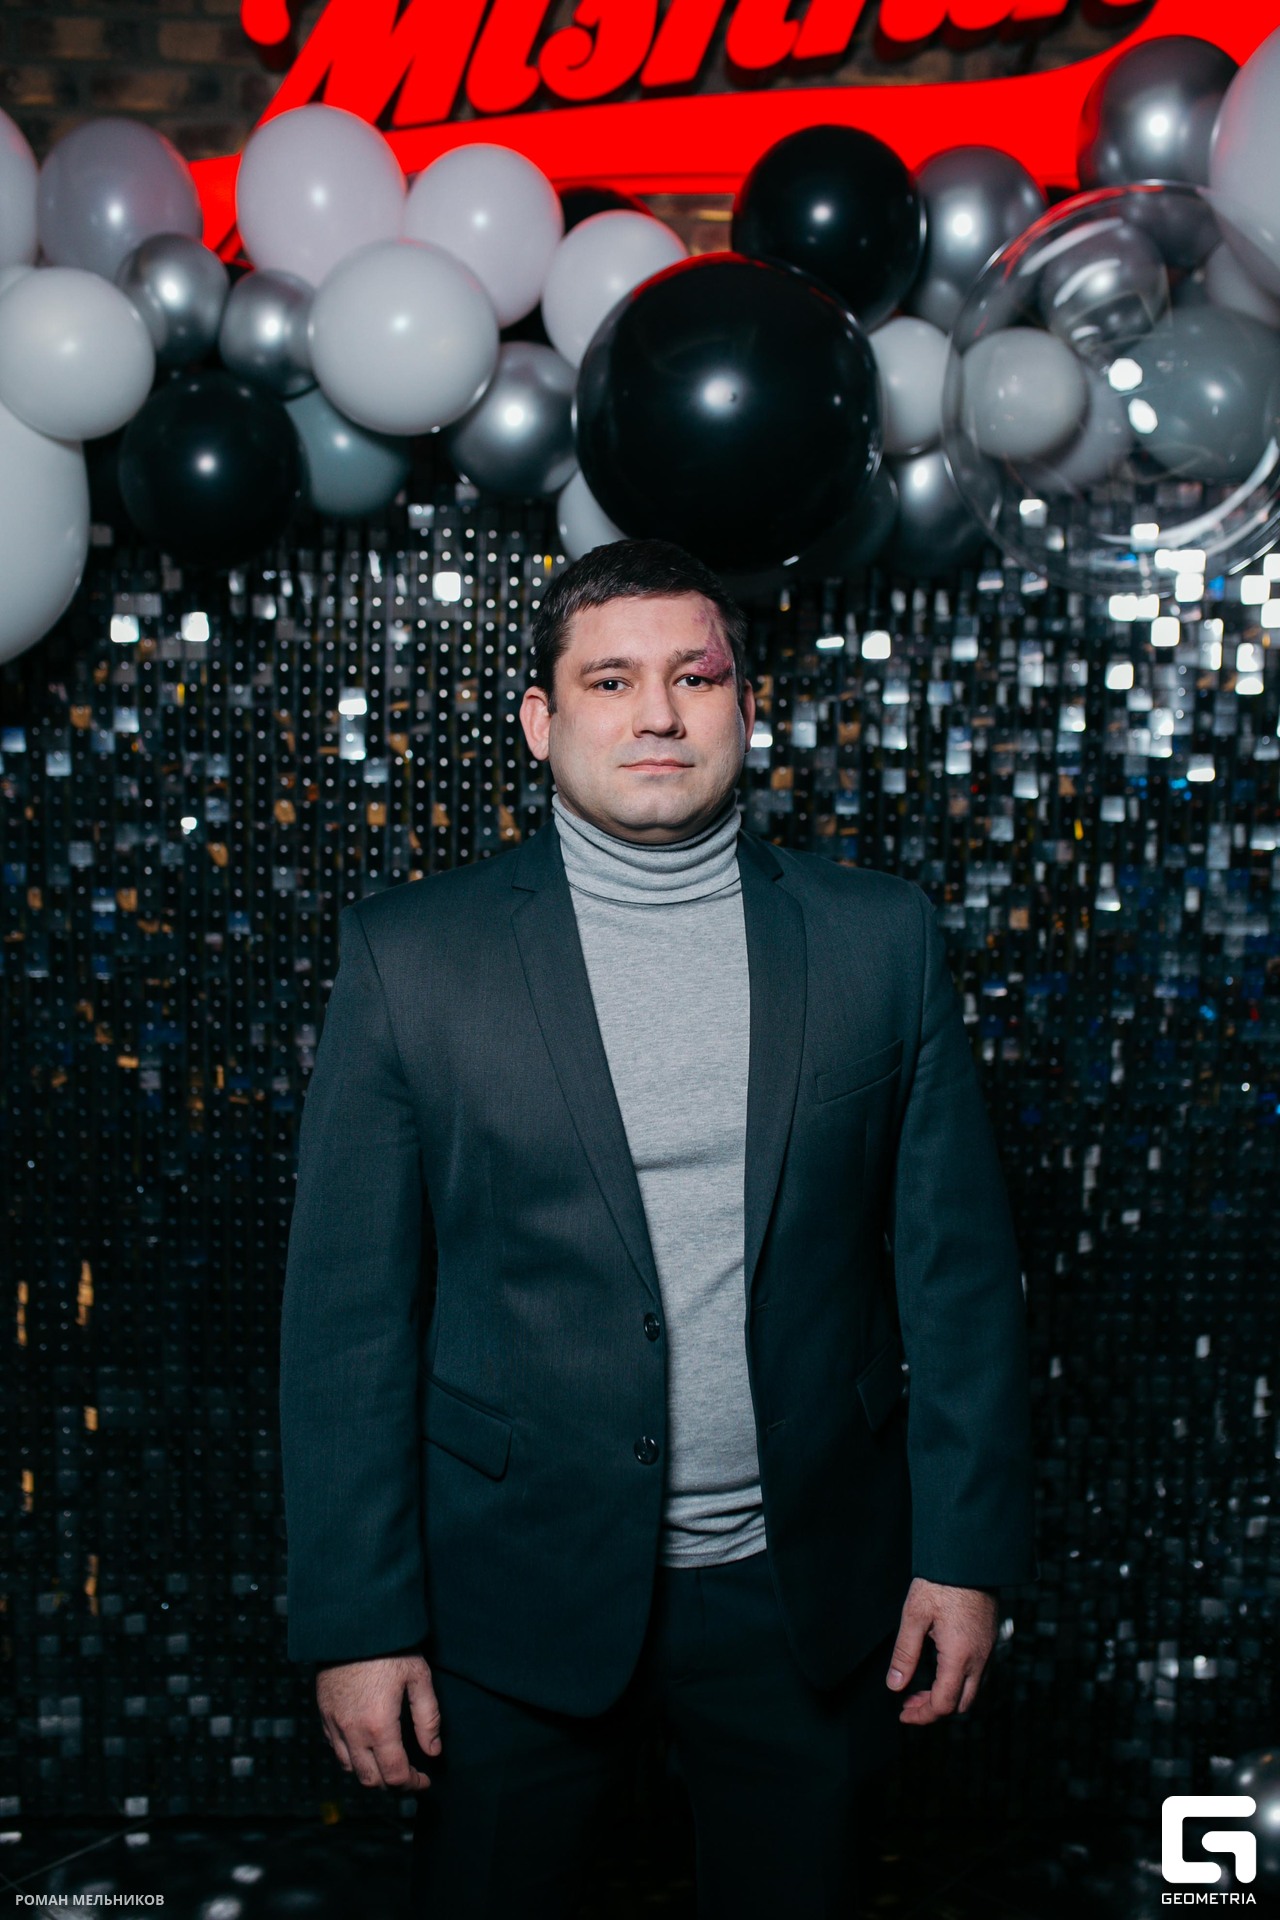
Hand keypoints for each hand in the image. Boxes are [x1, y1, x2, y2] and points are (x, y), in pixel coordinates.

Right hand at [316, 1652, 441, 1788]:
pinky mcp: (323, 1713)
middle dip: (392, 1783)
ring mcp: (334, 1724)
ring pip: (350, 1768)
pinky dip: (351, 1756)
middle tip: (409, 1774)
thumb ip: (428, 1719)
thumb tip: (432, 1752)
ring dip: (370, 1772)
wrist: (353, 1623)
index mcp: (380, 1726)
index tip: (425, 1781)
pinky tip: (365, 1744)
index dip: (413, 1784)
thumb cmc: (391, 1647)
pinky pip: (335, 1748)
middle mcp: (353, 1732)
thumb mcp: (419, 1678)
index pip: (395, 1774)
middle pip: (370, 1779)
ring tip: (387, 1762)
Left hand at [884, 1577, 998, 1725]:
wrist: (970, 1557)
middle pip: (961, 1704)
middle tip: (910, 1701)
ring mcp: (989, 1650)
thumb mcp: (914, 1615)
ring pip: (973, 1691)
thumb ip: (905, 1653)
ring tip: (923, 1687)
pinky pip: (980, 1674)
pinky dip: (960, 1682)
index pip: (943, 1704)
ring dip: (949, 1696)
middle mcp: (979, 1659)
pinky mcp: (990, 1639)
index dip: (922, 1715)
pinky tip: (941, 1669)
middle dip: (935, 1709)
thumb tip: (895, 1685)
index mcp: (959, 1657)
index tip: (903, 1713)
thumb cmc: (940, 1583)